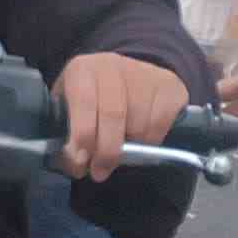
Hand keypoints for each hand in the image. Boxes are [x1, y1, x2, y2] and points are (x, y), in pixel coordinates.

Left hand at [54, 51, 192, 180]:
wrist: (129, 76)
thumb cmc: (92, 100)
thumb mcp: (70, 111)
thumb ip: (68, 138)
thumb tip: (78, 164)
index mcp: (83, 69)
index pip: (84, 102)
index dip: (83, 135)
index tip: (82, 161)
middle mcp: (114, 65)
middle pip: (114, 114)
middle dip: (106, 151)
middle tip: (100, 171)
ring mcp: (144, 72)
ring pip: (139, 123)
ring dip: (130, 147)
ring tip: (121, 148)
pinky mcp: (169, 85)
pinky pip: (161, 124)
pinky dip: (151, 141)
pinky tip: (141, 139)